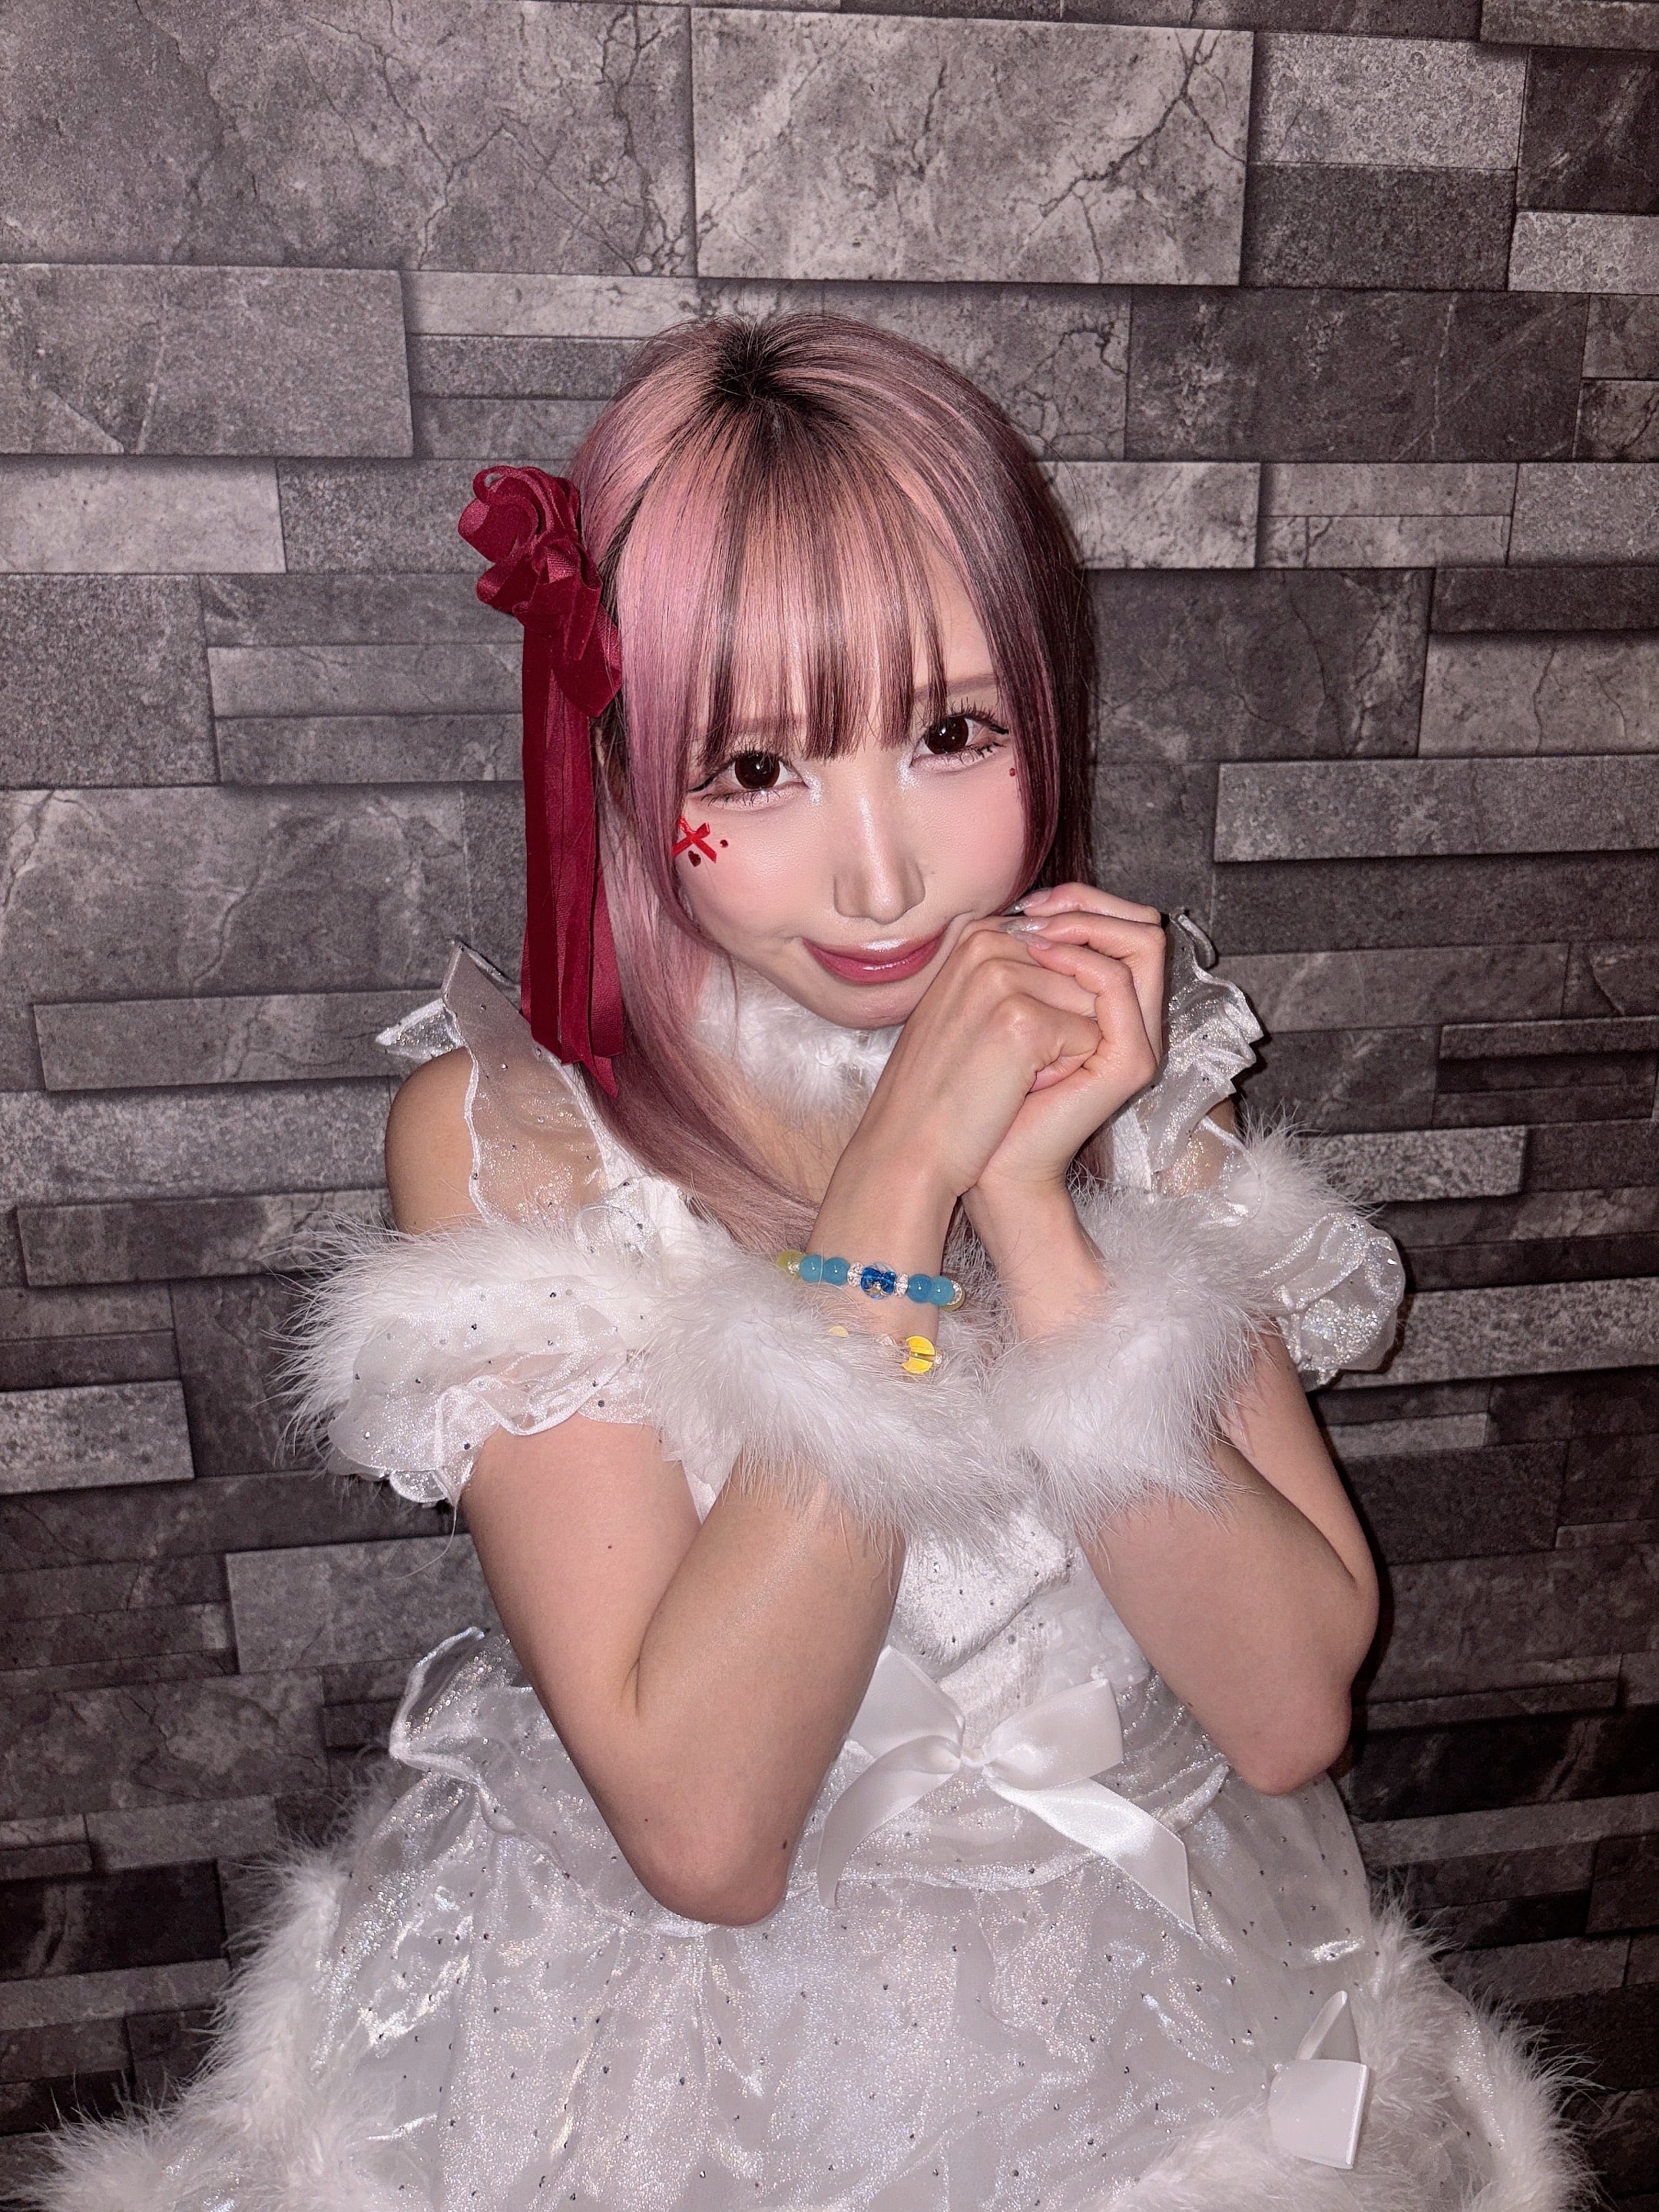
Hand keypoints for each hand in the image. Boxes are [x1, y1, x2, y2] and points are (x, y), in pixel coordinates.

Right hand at [838, 905, 1128, 1205]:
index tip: (1002, 1037)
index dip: (1051, 1004)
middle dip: (1064, 1023)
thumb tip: (1078, 958)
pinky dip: (1066, 1071)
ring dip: (1067, 1047)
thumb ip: (1014, 970)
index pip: (1066, 952)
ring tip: (1011, 1072)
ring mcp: (1004, 981)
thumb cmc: (938, 1084)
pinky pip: (1091, 1037)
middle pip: (1083, 974)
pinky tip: (1018, 1087)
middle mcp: (988, 946)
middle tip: (1005, 1061)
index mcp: (977, 937)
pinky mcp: (1025, 1021)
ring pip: (1094, 1004)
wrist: (909, 1144)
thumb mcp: (967, 1004)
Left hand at [969, 884, 1164, 1202]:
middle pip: (1143, 927)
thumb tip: (1019, 908)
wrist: (984, 1157)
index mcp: (1109, 1008)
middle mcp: (1134, 1020)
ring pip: (1141, 946)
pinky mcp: (1130, 1061)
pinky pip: (1117, 986)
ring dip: (1084, 925)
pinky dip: (1080, 960)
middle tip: (1035, 908)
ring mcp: (1138, 1040)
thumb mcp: (1003, 1011)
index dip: (1080, 900)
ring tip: (1033, 930)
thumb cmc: (985, 1091)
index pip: (1124, 926)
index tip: (1027, 904)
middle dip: (1088, 903)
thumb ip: (1025, 963)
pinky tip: (1039, 957)